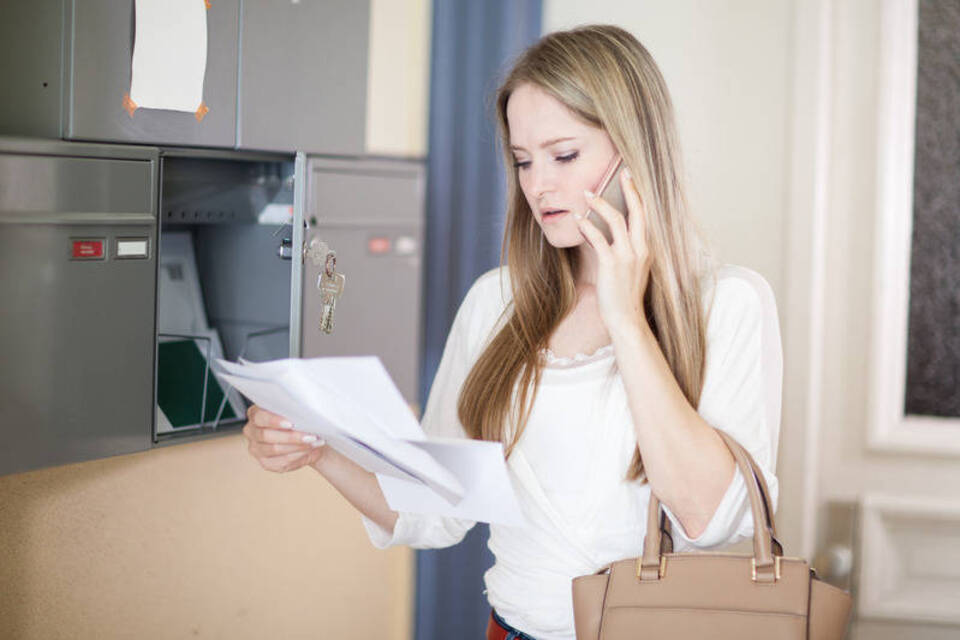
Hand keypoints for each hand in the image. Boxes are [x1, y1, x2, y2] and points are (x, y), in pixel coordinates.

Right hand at [242, 405, 327, 471]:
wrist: (307, 437)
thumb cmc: (300, 420)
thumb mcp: (296, 410)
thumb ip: (293, 409)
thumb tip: (303, 412)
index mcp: (255, 414)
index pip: (259, 417)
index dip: (273, 420)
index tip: (290, 424)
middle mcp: (251, 431)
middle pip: (266, 435)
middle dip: (290, 436)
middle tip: (310, 436)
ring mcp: (256, 449)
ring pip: (274, 449)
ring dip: (297, 446)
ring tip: (313, 442)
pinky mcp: (266, 463)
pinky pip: (281, 461)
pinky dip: (298, 455)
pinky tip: (309, 450)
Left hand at [575, 167, 652, 332]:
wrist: (627, 320)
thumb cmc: (626, 298)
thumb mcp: (632, 271)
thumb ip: (626, 253)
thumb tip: (607, 238)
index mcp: (646, 250)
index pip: (645, 216)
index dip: (638, 196)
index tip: (631, 179)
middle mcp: (640, 249)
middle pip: (637, 211)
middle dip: (629, 190)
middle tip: (621, 173)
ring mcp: (627, 256)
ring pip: (617, 220)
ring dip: (601, 204)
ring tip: (587, 194)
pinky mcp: (611, 264)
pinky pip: (598, 238)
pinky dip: (587, 225)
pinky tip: (578, 218)